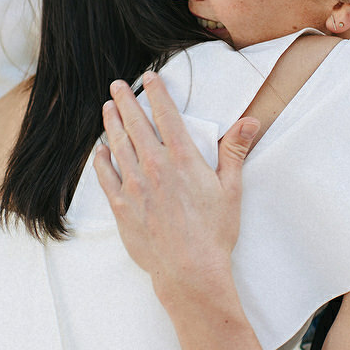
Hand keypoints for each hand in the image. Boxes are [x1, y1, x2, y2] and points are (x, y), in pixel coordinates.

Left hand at [93, 72, 257, 301]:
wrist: (190, 271)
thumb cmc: (214, 232)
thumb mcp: (231, 189)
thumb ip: (234, 150)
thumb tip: (249, 121)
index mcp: (183, 158)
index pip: (166, 115)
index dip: (157, 93)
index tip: (149, 78)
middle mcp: (155, 166)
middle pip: (135, 124)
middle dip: (126, 101)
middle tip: (117, 86)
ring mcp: (134, 186)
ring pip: (118, 145)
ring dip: (111, 124)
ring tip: (107, 109)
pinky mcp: (121, 207)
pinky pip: (105, 176)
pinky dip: (102, 160)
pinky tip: (100, 151)